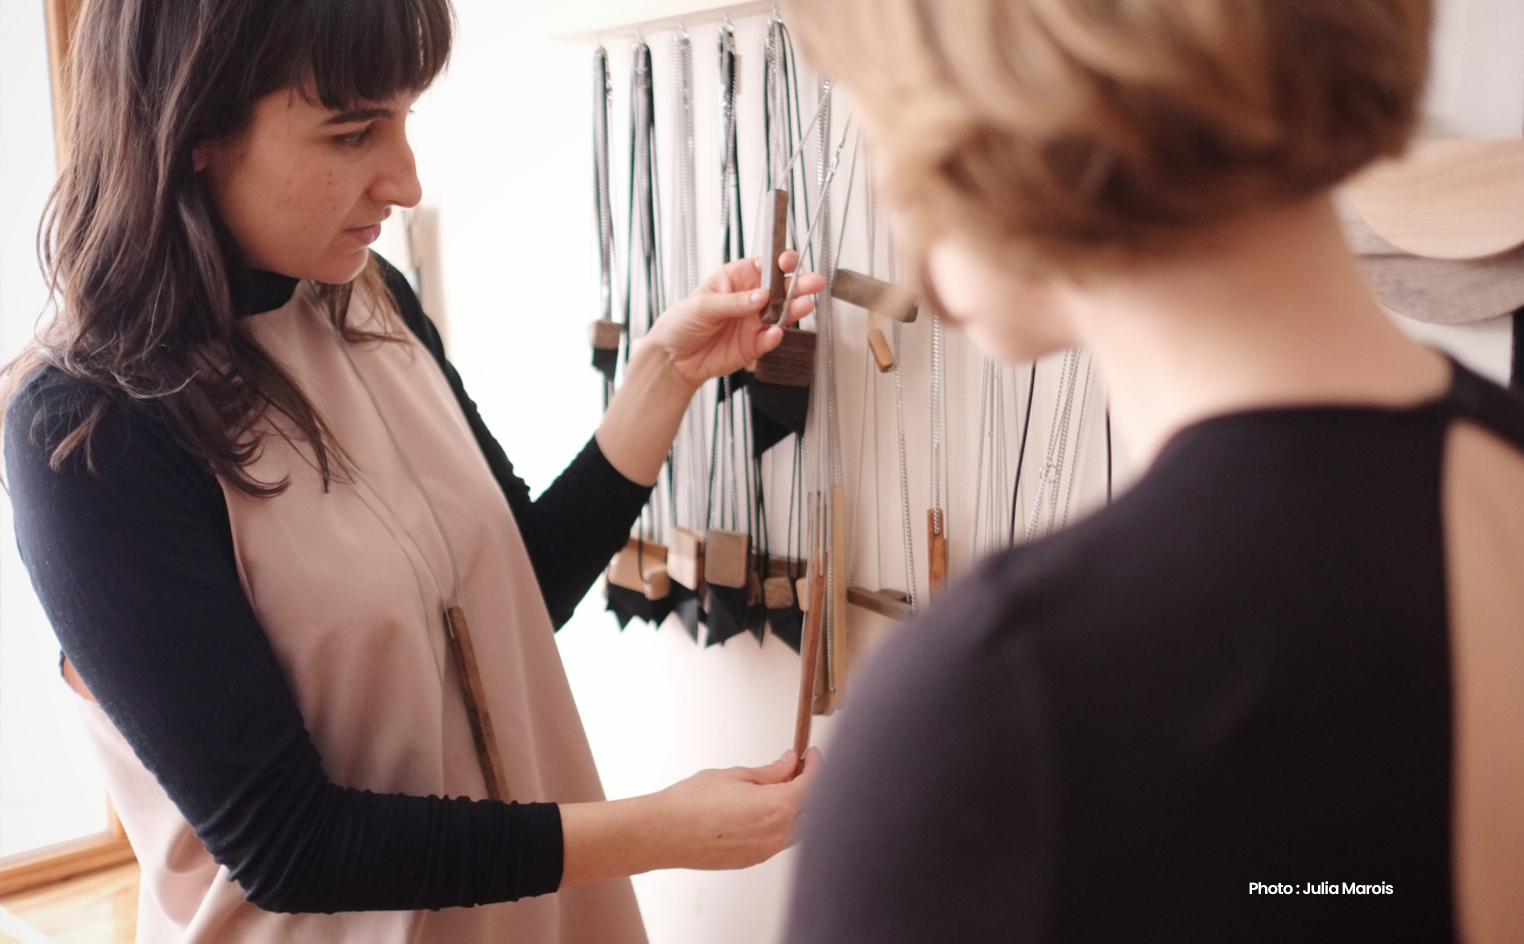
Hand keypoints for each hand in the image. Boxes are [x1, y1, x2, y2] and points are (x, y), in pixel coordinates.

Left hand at [643, 252, 826, 389]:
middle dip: (799, 284)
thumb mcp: (703, 305)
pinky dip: (774, 337)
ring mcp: (754, 322)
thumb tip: (761, 296)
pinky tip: (774, 333)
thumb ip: (734, 302)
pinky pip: (770, 339)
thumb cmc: (682, 322)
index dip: (779, 262)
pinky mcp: (754, 344)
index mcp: (737, 279)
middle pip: (781, 289)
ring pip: (782, 313)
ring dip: (795, 309)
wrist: (673, 358)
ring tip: (805, 305)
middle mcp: (751, 299)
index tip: (788, 261)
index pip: (765, 266)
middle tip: (813, 282)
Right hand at [647, 747, 821, 870]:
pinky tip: (765, 809)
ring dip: (796, 808)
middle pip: (811, 808)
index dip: (816, 766)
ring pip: (798, 828)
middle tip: (797, 768)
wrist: (665, 834)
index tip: (813, 755)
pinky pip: (780, 841)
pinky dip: (782, 824)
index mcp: (778, 807)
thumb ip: (770, 772)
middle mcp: (778, 833)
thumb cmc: (692, 803)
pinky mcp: (754, 860)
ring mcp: (767, 851)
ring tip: (779, 787)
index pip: (813, 784)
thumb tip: (789, 763)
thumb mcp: (736, 776)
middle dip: (808, 786)